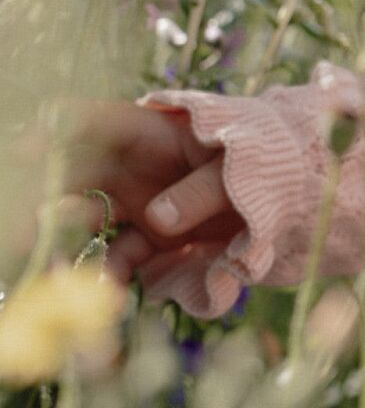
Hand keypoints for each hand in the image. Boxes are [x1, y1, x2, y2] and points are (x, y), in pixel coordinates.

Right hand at [1, 98, 242, 288]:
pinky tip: (105, 285)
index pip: (97, 123)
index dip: (62, 128)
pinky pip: (120, 260)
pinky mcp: (152, 247)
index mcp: (153, 134)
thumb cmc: (266, 167)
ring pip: (89, 222)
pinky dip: (109, 273)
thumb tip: (160, 218)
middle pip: (77, 177)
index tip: (33, 144)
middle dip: (49, 196)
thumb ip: (204, 189)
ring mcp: (138, 210)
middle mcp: (134, 170)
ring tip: (57, 261)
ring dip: (69, 240)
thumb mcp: (244, 167)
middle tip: (28, 219)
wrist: (292, 204)